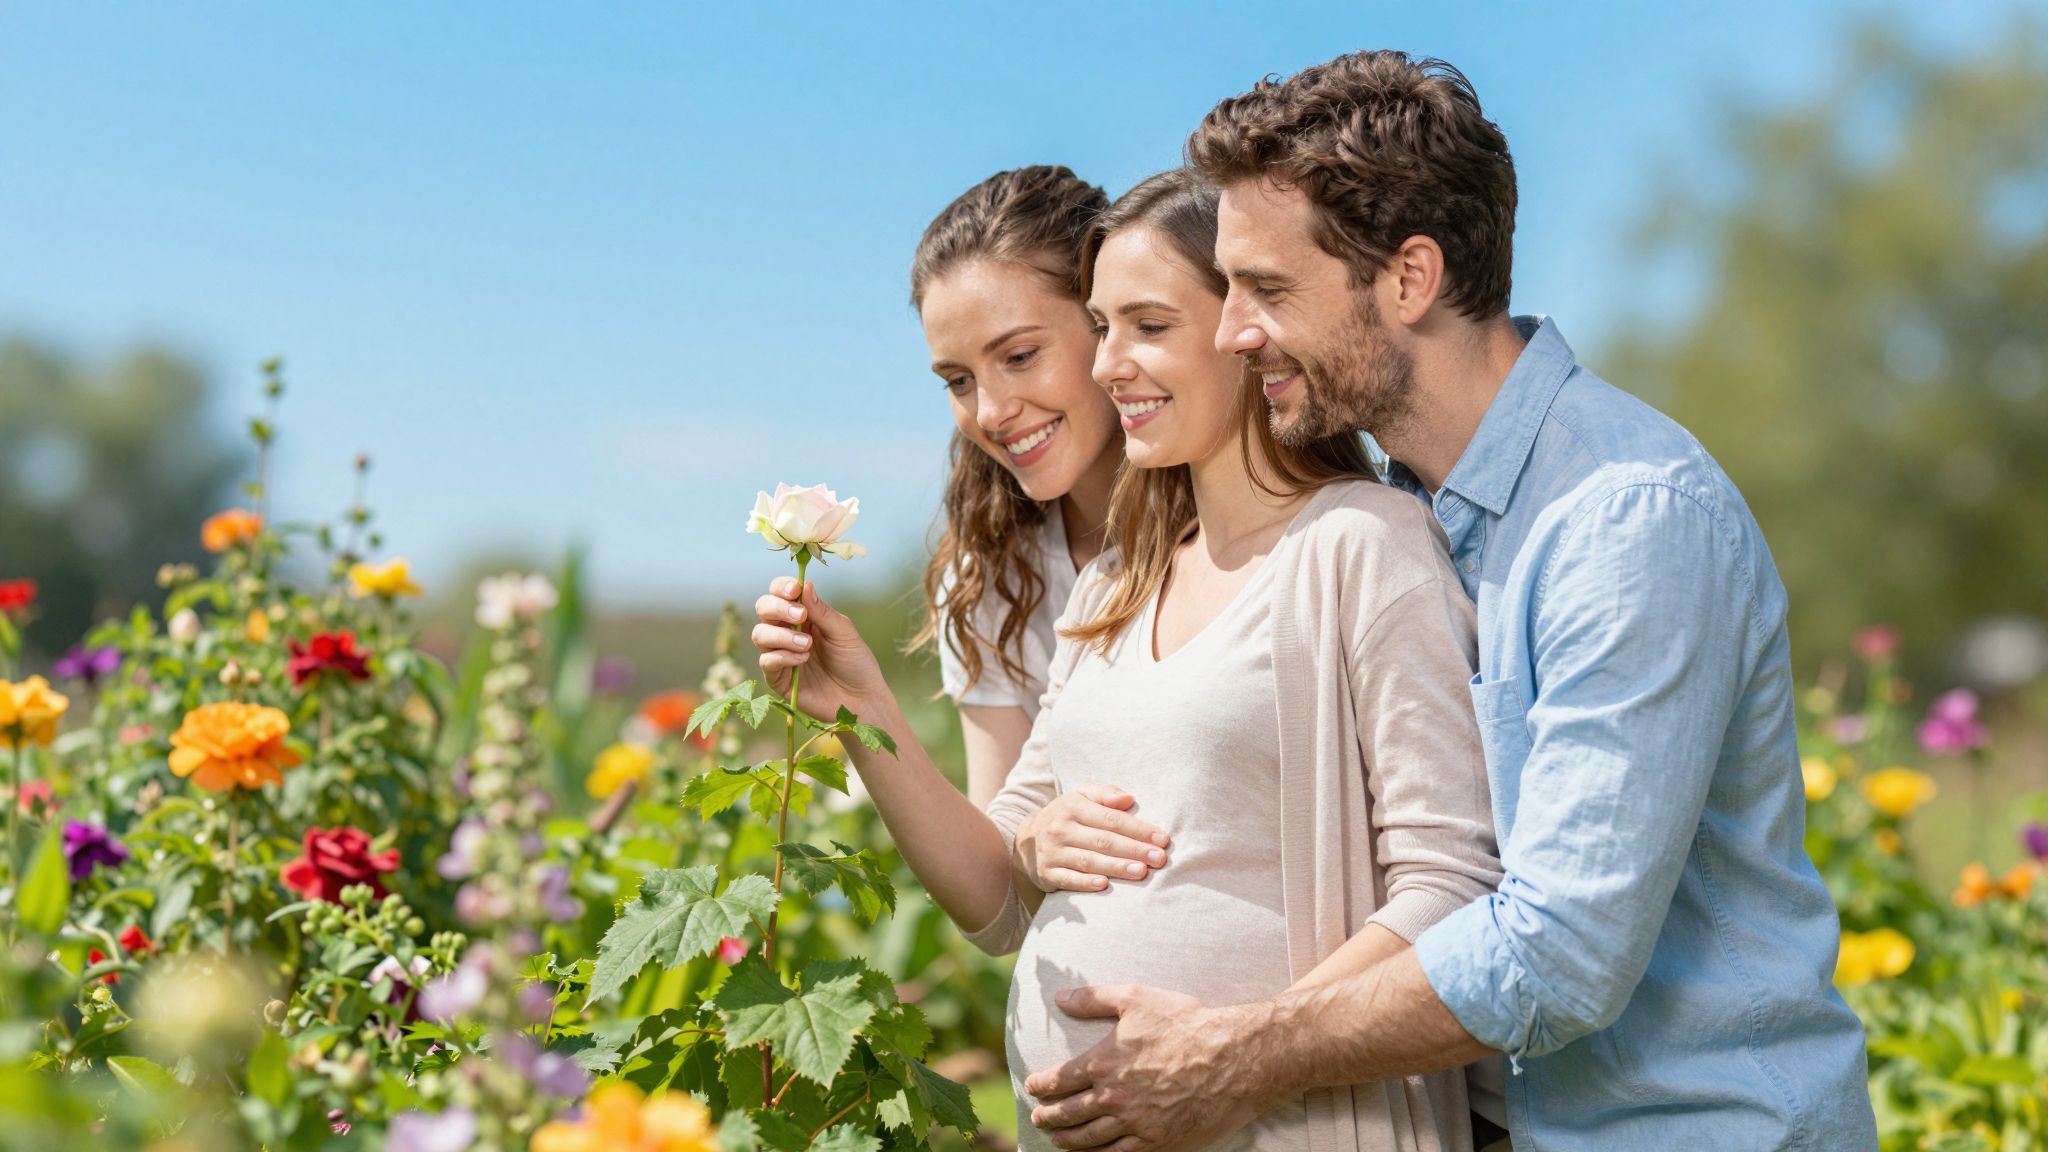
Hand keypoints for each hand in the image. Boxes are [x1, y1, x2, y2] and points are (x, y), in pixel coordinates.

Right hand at [751, 577, 887, 722]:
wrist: (861, 700)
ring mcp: (780, 655)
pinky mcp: (778, 679)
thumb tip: (805, 585)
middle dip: (778, 608)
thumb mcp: (844, 633)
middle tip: (800, 616)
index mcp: (804, 616)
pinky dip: (782, 657)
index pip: (781, 593)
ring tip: (808, 645)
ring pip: (760, 634)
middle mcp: (787, 632)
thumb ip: (823, 612)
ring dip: (781, 636)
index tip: (794, 589)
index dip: (782, 587)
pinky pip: (766, 661)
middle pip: (763, 608)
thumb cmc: (856, 663)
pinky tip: (803, 660)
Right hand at [1013, 786, 1170, 891]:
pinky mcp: (1047, 873)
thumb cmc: (1067, 816)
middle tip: (1159, 858)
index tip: (1162, 839)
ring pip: (1089, 861)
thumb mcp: (1081, 796)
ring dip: (1116, 867)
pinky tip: (1104, 885)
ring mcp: (1052, 852)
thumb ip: (1105, 794)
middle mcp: (1061, 829)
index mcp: (1073, 807)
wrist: (1026, 838)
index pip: (1111, 819)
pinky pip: (1068, 879)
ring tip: (1141, 871)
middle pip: (1103, 841)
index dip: (1138, 829)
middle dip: (1134, 849)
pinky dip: (1085, 883)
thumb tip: (1129, 799)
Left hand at [1024, 986, 1259, 1150]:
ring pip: (1086, 1140)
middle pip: (1066, 1114)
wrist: (1231, 1059)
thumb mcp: (1136, 999)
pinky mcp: (1154, 1143)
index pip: (1057, 1081)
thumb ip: (1094, 999)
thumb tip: (1060, 998)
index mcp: (1102, 1063)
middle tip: (1038, 1118)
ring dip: (1065, 1140)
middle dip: (1047, 1117)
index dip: (1039, 1086)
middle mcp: (1112, 1098)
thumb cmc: (1186, 1025)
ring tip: (1057, 1138)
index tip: (1033, 1087)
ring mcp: (1132, 1124)